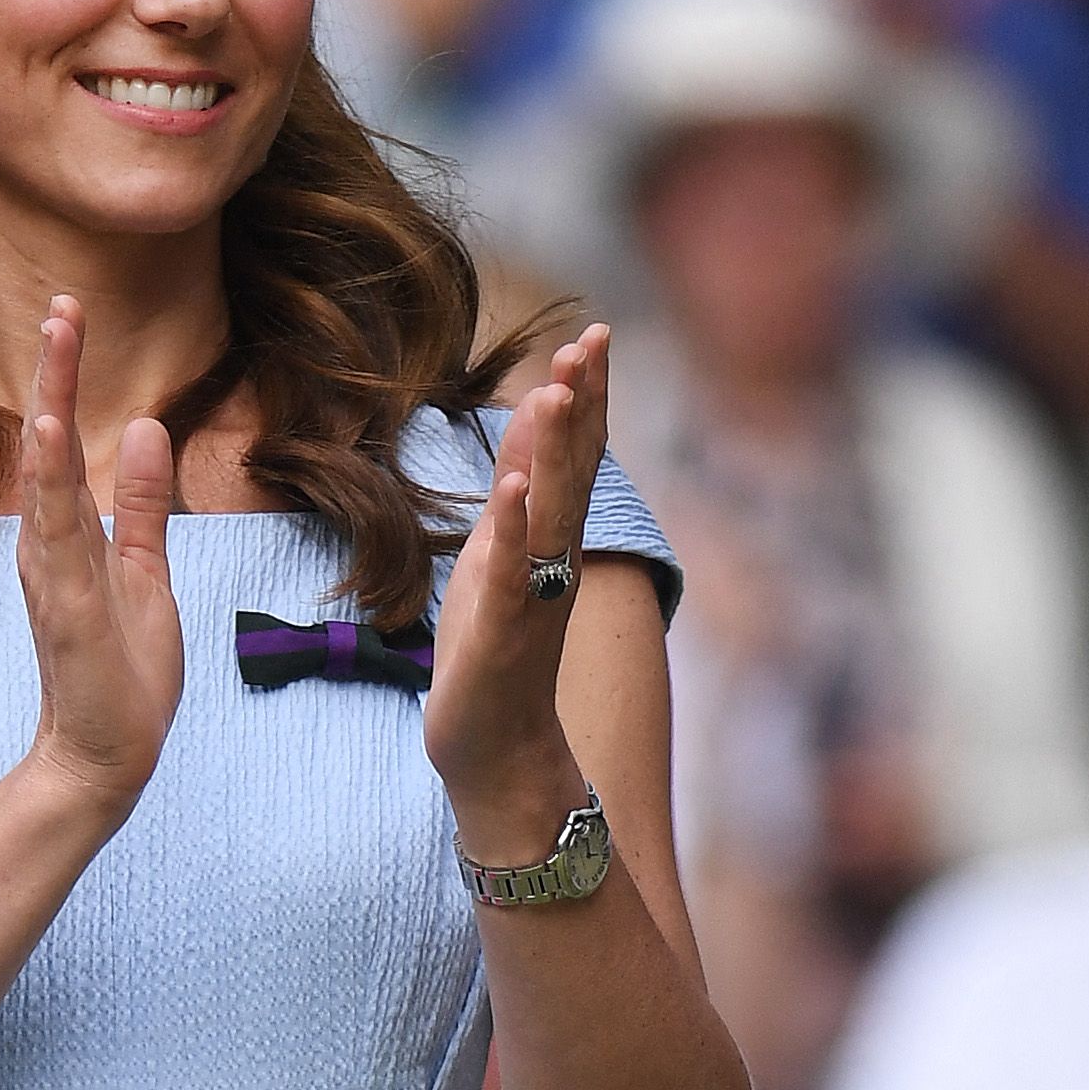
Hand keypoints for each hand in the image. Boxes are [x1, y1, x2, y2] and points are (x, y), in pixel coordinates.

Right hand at [13, 299, 179, 828]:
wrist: (108, 756)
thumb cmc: (122, 672)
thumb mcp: (146, 570)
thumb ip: (145, 504)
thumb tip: (143, 430)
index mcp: (72, 536)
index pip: (66, 443)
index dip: (67, 380)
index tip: (70, 315)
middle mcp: (52, 547)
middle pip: (49, 446)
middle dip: (56, 374)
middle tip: (62, 303)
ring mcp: (56, 577)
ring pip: (48, 480)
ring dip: (51, 410)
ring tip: (57, 344)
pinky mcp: (69, 609)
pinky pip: (58, 536)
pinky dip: (49, 483)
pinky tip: (48, 435)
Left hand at [425, 322, 605, 854]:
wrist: (497, 754)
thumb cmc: (496, 655)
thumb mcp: (500, 556)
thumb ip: (520, 490)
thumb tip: (536, 417)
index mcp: (552, 543)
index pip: (576, 458)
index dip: (586, 398)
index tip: (592, 336)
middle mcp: (555, 564)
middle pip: (575, 473)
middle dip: (582, 407)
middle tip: (591, 340)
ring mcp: (532, 599)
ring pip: (551, 515)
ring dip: (555, 454)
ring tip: (556, 392)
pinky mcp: (500, 635)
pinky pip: (512, 576)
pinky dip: (514, 532)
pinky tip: (515, 490)